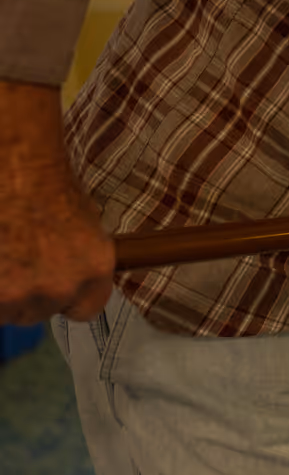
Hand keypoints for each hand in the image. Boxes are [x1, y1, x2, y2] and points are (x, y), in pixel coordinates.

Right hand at [0, 80, 116, 326]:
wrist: (12, 162)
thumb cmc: (43, 177)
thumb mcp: (83, 218)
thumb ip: (79, 254)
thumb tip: (72, 266)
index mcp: (93, 270)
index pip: (87, 309)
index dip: (66, 298)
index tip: (52, 285)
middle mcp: (58, 288)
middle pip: (36, 313)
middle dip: (24, 294)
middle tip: (12, 262)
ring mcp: (14, 294)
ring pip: (3, 310)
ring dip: (0, 291)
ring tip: (1, 253)